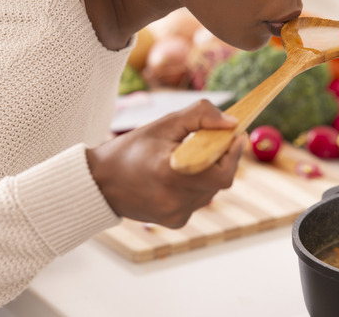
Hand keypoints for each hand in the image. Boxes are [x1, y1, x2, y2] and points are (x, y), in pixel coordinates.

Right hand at [86, 100, 245, 227]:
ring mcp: (176, 214)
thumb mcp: (164, 124)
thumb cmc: (132, 148)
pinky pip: (198, 201)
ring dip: (209, 173)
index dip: (234, 153)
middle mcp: (176, 199)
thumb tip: (232, 123)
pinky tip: (176, 177)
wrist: (100, 182)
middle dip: (222, 159)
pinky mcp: (175, 222)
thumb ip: (201, 116)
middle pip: (219, 180)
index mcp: (172, 173)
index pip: (222, 172)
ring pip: (211, 191)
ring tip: (188, 158)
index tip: (237, 135)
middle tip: (216, 141)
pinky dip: (195, 187)